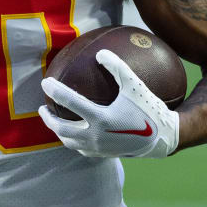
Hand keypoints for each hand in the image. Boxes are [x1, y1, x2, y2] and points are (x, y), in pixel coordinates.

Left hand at [38, 49, 179, 157]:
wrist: (163, 138)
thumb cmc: (149, 109)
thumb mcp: (135, 85)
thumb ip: (117, 67)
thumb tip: (100, 52)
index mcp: (101, 118)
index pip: (69, 102)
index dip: (54, 91)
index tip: (45, 83)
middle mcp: (96, 135)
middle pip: (62, 128)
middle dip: (48, 118)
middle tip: (42, 107)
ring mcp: (98, 147)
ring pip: (69, 141)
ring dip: (57, 131)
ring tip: (53, 121)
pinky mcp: (103, 154)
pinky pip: (81, 148)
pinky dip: (72, 140)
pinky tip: (73, 133)